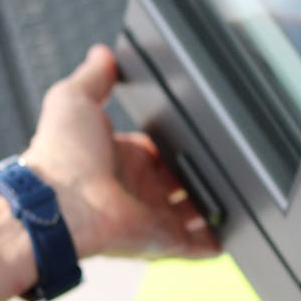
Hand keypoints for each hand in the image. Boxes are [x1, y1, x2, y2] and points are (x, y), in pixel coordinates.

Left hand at [23, 45, 218, 261]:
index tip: (193, 137)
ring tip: (237, 195)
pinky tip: (233, 231)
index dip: (175, 145)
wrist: (63, 203)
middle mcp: (137, 190)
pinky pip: (197, 245)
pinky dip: (215, 241)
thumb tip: (102, 55)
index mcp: (121, 159)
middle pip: (178, 183)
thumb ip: (93, 77)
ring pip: (191, 215)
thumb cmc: (63, 156)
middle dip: (199, 176)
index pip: (156, 152)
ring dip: (211, 208)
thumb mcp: (74, 100)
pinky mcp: (164, 240)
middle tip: (223, 164)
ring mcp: (152, 217)